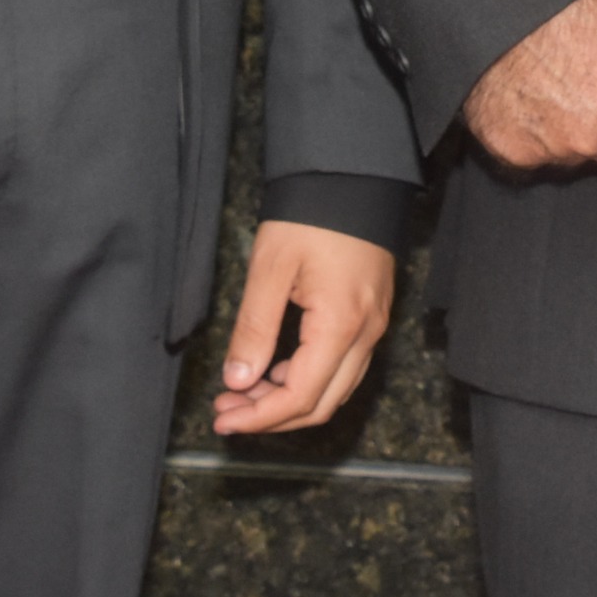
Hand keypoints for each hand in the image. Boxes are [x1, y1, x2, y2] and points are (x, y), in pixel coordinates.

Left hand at [210, 222, 398, 436]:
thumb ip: (255, 329)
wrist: (353, 177)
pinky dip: (308, 380)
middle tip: (226, 410)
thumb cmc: (311, 215)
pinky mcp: (371, 315)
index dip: (259, 417)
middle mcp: (366, 334)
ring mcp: (374, 326)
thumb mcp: (271, 268)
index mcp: (341, 325)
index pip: (300, 396)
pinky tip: (275, 370)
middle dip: (271, 417)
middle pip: (322, 405)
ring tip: (243, 391)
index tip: (222, 419)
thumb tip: (238, 380)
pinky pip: (343, 368)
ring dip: (288, 401)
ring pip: (335, 390)